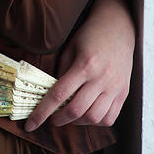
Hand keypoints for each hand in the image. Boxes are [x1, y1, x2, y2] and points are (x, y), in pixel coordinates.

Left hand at [24, 0, 134, 131]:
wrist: (118, 27)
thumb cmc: (90, 35)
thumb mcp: (70, 48)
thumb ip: (61, 72)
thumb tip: (51, 96)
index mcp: (85, 65)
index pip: (59, 95)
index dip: (42, 112)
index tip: (30, 125)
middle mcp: (101, 78)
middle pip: (76, 111)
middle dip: (59, 119)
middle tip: (52, 118)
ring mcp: (115, 87)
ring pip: (94, 118)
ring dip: (77, 122)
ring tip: (70, 115)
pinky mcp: (123, 92)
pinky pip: (109, 118)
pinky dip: (95, 122)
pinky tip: (87, 114)